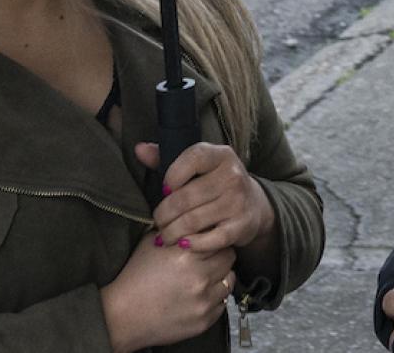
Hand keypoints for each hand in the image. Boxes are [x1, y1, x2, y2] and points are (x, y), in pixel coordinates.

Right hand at [101, 227, 235, 352]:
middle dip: (219, 256)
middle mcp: (199, 277)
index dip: (213, 238)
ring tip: (204, 278)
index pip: (219, 238)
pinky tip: (198, 296)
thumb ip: (176, 230)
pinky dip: (214, 299)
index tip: (209, 241)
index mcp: (187, 255)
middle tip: (208, 259)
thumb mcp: (152, 244)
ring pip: (229, 281)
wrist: (123, 315)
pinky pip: (222, 304)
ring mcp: (204, 301)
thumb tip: (193, 218)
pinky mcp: (204, 321)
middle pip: (228, 258)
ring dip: (219, 277)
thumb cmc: (135, 278)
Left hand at [135, 140, 270, 253]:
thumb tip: (139, 149)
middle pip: (185, 197)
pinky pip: (210, 239)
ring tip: (164, 236)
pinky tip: (182, 244)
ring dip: (171, 232)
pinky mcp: (241, 226)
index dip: (171, 176)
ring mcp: (238, 202)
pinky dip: (192, 244)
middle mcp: (233, 175)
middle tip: (157, 222)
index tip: (163, 190)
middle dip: (164, 213)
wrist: (254, 205)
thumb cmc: (215, 183)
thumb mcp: (197, 166)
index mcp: (221, 155)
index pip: (192, 159)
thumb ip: (166, 158)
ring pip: (193, 220)